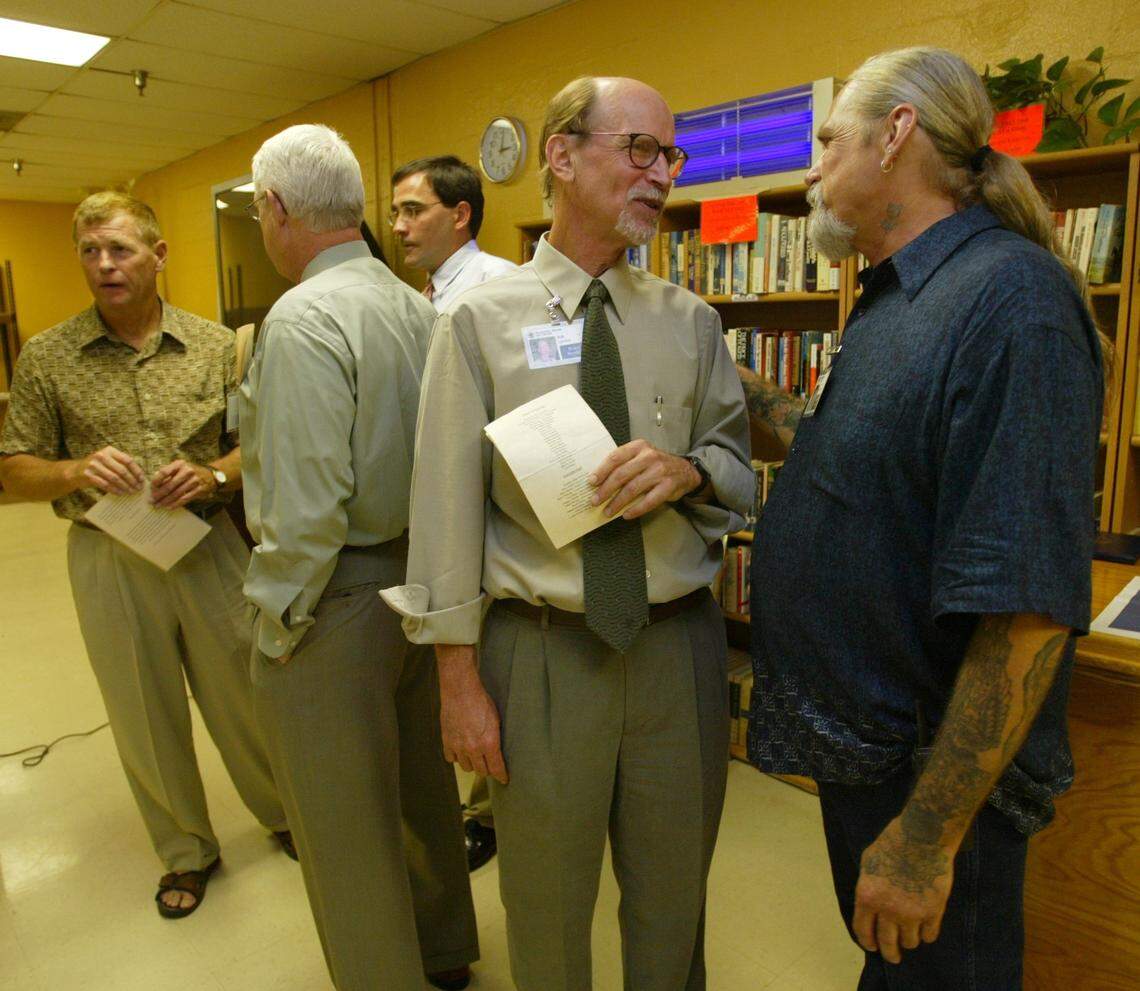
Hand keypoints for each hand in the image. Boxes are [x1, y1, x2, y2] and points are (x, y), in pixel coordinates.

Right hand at [75, 446, 145, 494]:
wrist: (75, 471)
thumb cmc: (98, 466)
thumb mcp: (108, 460)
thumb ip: (121, 464)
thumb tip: (140, 477)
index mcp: (110, 451)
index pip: (127, 460)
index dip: (136, 471)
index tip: (142, 480)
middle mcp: (101, 456)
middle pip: (122, 470)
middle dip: (132, 481)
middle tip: (138, 488)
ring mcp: (94, 465)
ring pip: (114, 478)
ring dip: (125, 486)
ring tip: (131, 492)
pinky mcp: (88, 475)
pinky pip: (105, 484)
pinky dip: (114, 490)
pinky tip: (121, 493)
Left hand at [150, 460, 214, 508]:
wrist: (210, 475)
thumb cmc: (190, 472)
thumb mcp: (179, 467)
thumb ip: (167, 473)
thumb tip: (154, 483)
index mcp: (180, 464)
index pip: (164, 472)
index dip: (156, 481)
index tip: (151, 488)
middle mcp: (187, 471)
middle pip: (169, 485)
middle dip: (159, 494)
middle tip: (152, 501)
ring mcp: (194, 481)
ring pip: (176, 493)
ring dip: (166, 501)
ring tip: (159, 505)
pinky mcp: (199, 490)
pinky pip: (185, 498)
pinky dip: (176, 504)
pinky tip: (169, 507)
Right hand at [436, 645, 507, 784]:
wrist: (461, 691)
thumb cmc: (481, 701)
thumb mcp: (496, 719)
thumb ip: (496, 738)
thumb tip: (498, 751)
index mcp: (489, 743)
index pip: (496, 768)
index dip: (501, 776)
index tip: (503, 779)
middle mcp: (474, 748)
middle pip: (481, 771)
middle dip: (487, 769)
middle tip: (489, 764)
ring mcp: (459, 746)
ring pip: (466, 767)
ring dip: (472, 763)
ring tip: (475, 756)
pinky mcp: (447, 741)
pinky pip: (451, 758)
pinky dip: (456, 756)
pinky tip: (460, 750)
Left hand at [588, 439, 701, 519]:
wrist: (685, 471)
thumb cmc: (656, 465)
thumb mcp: (641, 456)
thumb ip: (624, 464)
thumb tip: (598, 481)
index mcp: (639, 447)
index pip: (616, 457)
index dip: (601, 470)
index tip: (591, 482)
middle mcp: (649, 456)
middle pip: (622, 474)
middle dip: (606, 490)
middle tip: (595, 501)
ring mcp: (660, 471)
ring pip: (633, 489)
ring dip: (617, 502)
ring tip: (608, 512)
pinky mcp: (668, 486)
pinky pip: (648, 501)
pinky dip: (635, 509)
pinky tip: (626, 515)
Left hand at [852, 816, 954, 963]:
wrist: (922, 837)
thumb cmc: (892, 843)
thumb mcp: (868, 862)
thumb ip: (868, 885)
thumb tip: (870, 901)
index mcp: (867, 896)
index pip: (862, 929)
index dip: (867, 941)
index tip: (872, 947)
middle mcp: (888, 909)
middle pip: (887, 943)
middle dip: (890, 953)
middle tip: (894, 957)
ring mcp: (912, 913)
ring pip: (910, 942)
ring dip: (909, 941)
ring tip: (910, 936)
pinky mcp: (933, 912)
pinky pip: (930, 934)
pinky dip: (927, 934)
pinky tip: (926, 930)